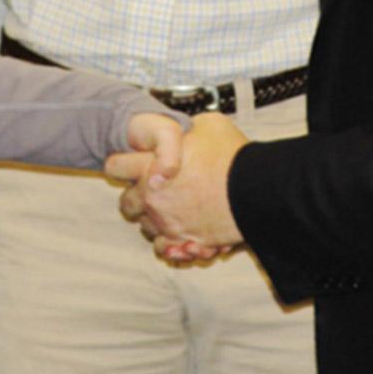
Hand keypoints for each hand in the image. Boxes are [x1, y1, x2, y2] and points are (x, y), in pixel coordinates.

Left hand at [106, 112, 246, 259]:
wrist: (257, 191)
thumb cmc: (232, 156)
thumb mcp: (208, 124)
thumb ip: (186, 128)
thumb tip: (186, 130)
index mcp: (152, 168)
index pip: (115, 166)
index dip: (121, 162)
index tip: (130, 162)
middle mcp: (154, 200)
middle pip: (126, 203)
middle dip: (135, 195)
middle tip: (151, 187)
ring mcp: (168, 224)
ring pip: (146, 227)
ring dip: (154, 218)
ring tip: (173, 207)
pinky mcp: (186, 242)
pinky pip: (165, 248)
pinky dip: (169, 242)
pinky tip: (179, 230)